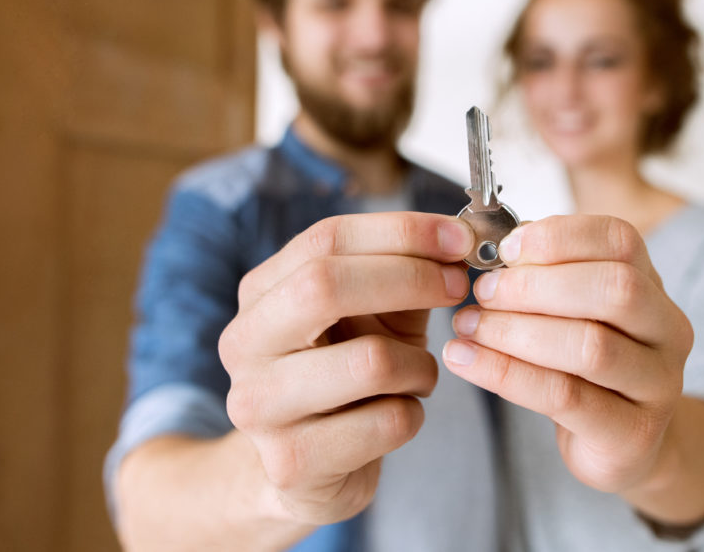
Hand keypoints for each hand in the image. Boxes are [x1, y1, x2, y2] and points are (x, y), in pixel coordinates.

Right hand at [218, 212, 472, 526]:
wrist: (310, 471)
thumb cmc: (348, 378)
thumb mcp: (374, 316)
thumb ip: (405, 274)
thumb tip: (458, 239)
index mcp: (260, 293)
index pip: (326, 239)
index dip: (401, 232)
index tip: (459, 238)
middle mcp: (244, 344)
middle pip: (323, 285)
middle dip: (409, 278)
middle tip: (457, 286)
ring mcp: (260, 406)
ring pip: (370, 361)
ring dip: (420, 363)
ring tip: (419, 373)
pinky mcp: (292, 463)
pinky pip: (387, 422)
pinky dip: (413, 413)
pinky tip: (399, 415)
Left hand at [442, 215, 693, 497]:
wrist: (622, 444)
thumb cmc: (585, 367)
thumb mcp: (572, 313)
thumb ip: (546, 276)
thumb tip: (503, 247)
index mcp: (653, 285)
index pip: (619, 241)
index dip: (558, 237)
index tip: (505, 249)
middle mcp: (668, 330)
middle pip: (615, 289)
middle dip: (535, 286)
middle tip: (482, 292)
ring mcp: (658, 385)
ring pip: (590, 347)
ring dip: (515, 331)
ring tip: (468, 326)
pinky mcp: (632, 434)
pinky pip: (563, 397)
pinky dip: (505, 374)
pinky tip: (464, 360)